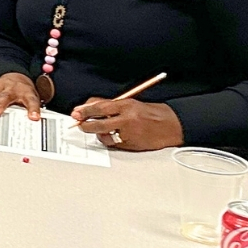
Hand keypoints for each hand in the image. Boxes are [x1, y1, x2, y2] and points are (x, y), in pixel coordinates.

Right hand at [0, 72, 41, 120]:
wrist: (17, 78)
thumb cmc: (24, 93)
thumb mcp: (31, 101)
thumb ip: (30, 111)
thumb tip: (31, 124)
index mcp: (27, 93)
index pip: (31, 101)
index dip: (33, 109)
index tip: (34, 117)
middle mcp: (13, 88)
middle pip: (7, 96)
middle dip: (0, 104)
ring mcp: (2, 85)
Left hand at [69, 98, 183, 150]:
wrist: (172, 125)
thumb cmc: (151, 112)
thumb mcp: (131, 102)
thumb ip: (110, 105)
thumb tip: (89, 107)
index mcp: (126, 105)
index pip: (99, 107)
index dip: (85, 110)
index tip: (76, 112)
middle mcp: (127, 120)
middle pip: (98, 124)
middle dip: (85, 125)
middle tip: (80, 124)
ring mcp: (129, 134)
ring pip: (104, 136)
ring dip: (98, 134)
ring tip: (99, 130)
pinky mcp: (132, 145)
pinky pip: (114, 144)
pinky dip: (110, 140)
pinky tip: (111, 136)